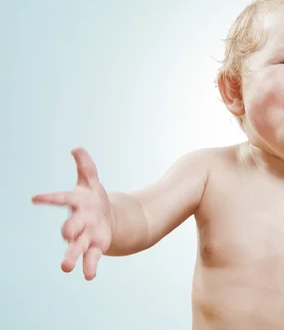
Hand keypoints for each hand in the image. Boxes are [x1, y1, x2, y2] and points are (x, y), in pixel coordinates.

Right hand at [32, 147, 112, 280]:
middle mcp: (78, 222)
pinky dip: (90, 267)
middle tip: (67, 234)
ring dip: (72, 256)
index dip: (50, 198)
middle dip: (69, 230)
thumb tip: (77, 148)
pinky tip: (89, 276)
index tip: (35, 199)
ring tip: (66, 268)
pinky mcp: (96, 247)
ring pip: (77, 247)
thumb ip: (86, 166)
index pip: (62, 199)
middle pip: (71, 227)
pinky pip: (92, 258)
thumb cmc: (93, 199)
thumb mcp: (92, 181)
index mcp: (76, 203)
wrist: (107, 219)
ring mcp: (86, 236)